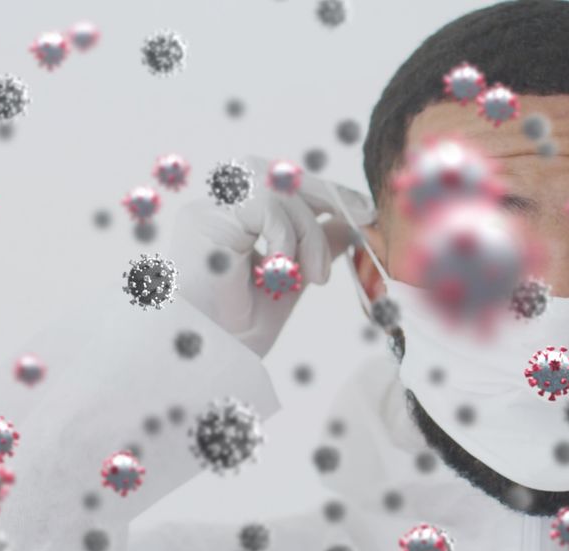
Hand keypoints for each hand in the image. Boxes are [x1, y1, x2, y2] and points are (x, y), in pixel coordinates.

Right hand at [167, 156, 369, 356]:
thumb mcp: (289, 283)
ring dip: (307, 232)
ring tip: (314, 276)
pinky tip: (282, 272)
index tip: (364, 212)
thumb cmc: (238, 331)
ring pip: (276, 190)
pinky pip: (262, 207)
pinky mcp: (204, 219)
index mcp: (233, 219)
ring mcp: (208, 210)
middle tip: (361, 221)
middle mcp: (217, 208)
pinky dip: (284, 237)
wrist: (208, 357)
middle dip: (328, 194)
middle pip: (279, 176)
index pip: (283, 188)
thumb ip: (312, 250)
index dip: (327, 192)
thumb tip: (348, 227)